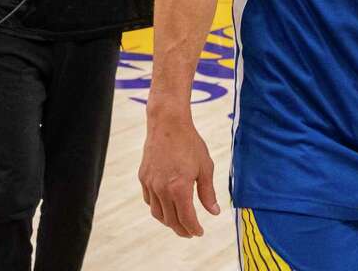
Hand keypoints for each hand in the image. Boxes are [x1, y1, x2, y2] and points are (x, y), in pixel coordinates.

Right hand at [139, 107, 219, 237]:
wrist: (168, 124)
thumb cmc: (190, 144)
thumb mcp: (205, 167)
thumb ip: (208, 193)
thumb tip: (214, 212)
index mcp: (179, 188)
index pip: (186, 218)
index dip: (193, 228)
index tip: (200, 232)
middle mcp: (162, 189)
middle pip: (171, 220)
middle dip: (181, 229)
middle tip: (190, 232)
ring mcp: (150, 184)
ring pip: (157, 213)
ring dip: (168, 221)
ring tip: (179, 222)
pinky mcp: (143, 178)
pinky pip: (149, 200)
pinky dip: (158, 208)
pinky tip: (166, 206)